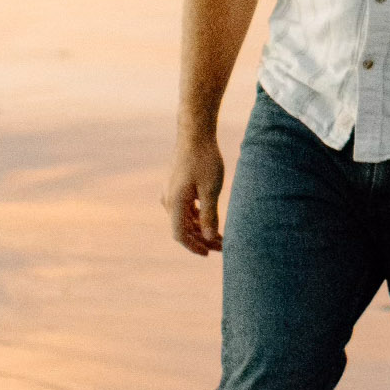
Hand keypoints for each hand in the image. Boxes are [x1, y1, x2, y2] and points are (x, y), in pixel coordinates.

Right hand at [163, 135, 225, 255]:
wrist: (194, 135)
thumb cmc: (205, 160)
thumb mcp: (211, 189)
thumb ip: (209, 215)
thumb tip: (208, 238)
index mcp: (175, 202)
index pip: (180, 234)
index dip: (194, 247)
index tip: (209, 254)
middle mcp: (168, 200)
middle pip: (182, 228)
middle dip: (201, 240)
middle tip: (222, 248)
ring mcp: (170, 193)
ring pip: (183, 219)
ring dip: (199, 230)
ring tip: (219, 237)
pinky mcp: (175, 188)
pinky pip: (184, 209)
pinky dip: (196, 218)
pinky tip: (210, 221)